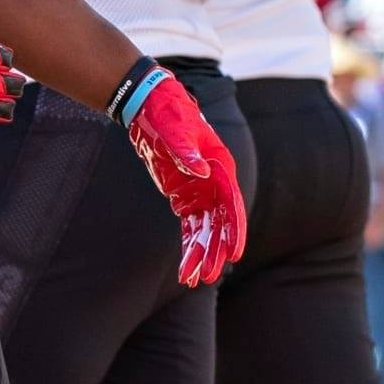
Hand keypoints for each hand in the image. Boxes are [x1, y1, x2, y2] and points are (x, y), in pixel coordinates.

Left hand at [125, 74, 247, 285]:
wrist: (148, 104)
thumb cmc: (166, 111)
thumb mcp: (174, 127)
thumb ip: (186, 148)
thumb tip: (202, 170)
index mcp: (220, 166)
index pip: (232, 204)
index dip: (235, 230)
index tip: (234, 254)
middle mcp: (215, 183)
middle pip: (221, 223)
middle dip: (216, 250)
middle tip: (209, 276)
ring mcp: (200, 192)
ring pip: (206, 230)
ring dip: (203, 254)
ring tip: (195, 280)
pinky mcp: (184, 196)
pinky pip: (191, 227)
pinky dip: (190, 246)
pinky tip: (187, 268)